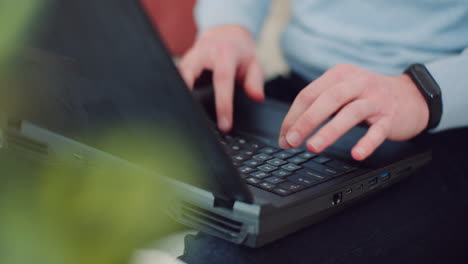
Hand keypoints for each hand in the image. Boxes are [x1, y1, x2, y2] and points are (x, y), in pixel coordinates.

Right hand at [178, 25, 264, 131]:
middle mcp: (204, 51)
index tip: (224, 125)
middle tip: (191, 120)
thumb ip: (255, 81)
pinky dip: (176, 91)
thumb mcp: (254, 65)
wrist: (226, 35)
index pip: (222, 80)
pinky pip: (175, 77)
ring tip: (181, 118)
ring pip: (178, 74)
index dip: (223, 104)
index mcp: (224, 53)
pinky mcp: (182, 62)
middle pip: (189, 72)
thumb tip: (257, 97)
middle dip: (187, 94)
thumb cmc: (240, 54)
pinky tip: (178, 109)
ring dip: (178, 94)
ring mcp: (190, 55)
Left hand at [279, 64, 428, 159]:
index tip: (283, 136)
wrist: (411, 95)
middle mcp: (356, 83)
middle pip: (327, 100)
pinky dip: (367, 143)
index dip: (293, 116)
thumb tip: (289, 133)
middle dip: (305, 121)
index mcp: (339, 75)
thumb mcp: (342, 92)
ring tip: (312, 147)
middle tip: (291, 140)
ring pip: (350, 113)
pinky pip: (378, 130)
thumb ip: (318, 107)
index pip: (309, 94)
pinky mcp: (390, 116)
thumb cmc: (368, 96)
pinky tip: (356, 154)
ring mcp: (375, 100)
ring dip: (329, 131)